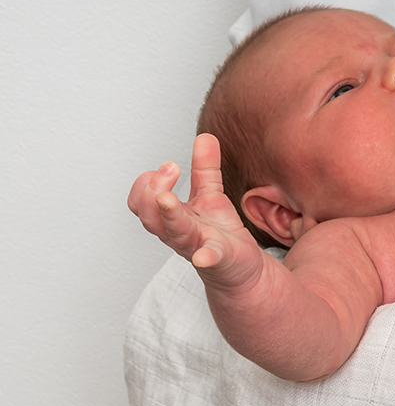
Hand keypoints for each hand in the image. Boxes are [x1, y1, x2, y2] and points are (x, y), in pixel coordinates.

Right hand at [127, 133, 265, 291]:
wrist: (243, 270)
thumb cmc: (219, 234)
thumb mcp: (211, 196)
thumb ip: (205, 168)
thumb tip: (205, 136)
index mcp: (172, 217)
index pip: (141, 202)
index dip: (147, 183)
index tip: (169, 165)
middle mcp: (178, 233)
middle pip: (150, 217)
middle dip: (153, 191)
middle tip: (171, 168)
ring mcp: (197, 246)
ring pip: (173, 233)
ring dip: (169, 215)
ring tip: (166, 199)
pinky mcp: (219, 259)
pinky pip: (208, 259)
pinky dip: (205, 256)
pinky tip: (203, 256)